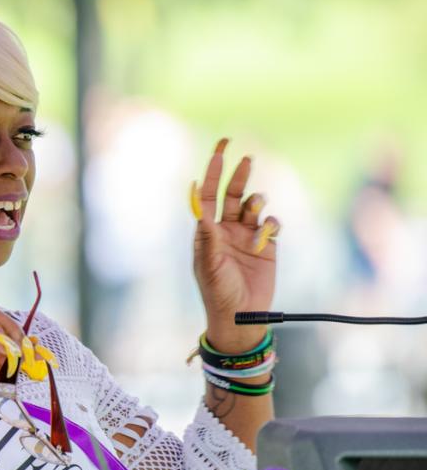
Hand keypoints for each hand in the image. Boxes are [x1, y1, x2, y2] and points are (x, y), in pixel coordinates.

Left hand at [192, 139, 278, 352]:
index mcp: (207, 232)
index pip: (208, 196)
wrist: (242, 316)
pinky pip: (272, 224)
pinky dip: (272, 223)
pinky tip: (267, 234)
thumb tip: (198, 204)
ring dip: (256, 201)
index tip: (219, 153)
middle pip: (232, 194)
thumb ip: (207, 234)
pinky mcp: (267, 246)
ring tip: (256, 208)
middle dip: (238, 175)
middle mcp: (226, 230)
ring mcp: (247, 237)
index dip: (213, 173)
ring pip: (254, 206)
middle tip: (246, 157)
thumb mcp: (209, 264)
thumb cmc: (218, 292)